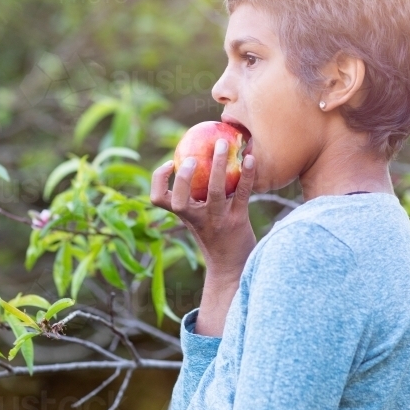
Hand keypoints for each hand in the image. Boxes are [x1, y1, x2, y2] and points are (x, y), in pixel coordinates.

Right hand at [150, 139, 256, 280]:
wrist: (233, 266)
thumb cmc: (216, 235)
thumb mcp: (199, 218)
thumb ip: (195, 196)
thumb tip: (197, 157)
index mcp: (184, 215)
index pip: (158, 199)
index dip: (158, 179)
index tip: (170, 163)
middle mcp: (197, 219)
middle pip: (179, 200)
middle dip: (183, 177)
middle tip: (193, 158)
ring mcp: (217, 220)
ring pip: (214, 191)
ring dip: (218, 165)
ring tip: (223, 143)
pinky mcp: (238, 220)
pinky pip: (243, 193)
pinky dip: (247, 174)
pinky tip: (251, 159)